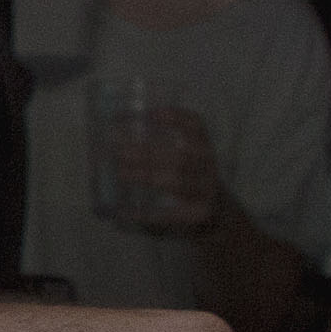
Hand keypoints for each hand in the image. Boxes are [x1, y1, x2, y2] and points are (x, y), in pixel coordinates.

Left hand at [112, 103, 223, 238]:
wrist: (219, 217)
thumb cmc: (188, 183)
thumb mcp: (185, 160)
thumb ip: (156, 147)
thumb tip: (111, 133)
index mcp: (204, 148)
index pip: (196, 127)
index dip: (175, 118)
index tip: (149, 114)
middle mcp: (208, 167)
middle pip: (179, 156)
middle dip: (146, 152)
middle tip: (117, 150)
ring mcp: (206, 192)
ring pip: (177, 182)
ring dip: (145, 176)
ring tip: (121, 173)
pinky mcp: (199, 215)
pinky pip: (172, 214)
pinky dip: (146, 215)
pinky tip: (125, 213)